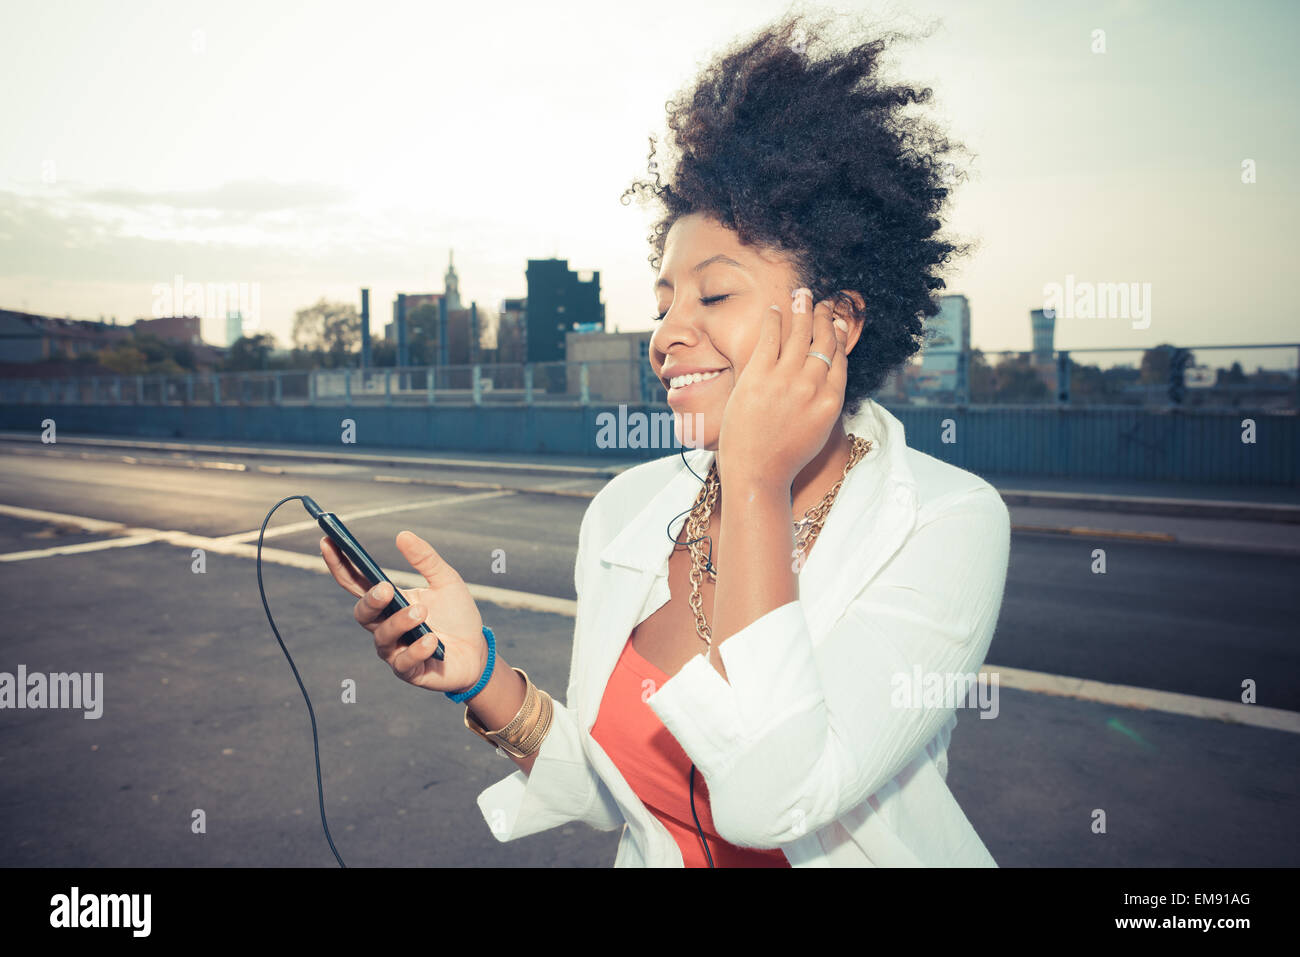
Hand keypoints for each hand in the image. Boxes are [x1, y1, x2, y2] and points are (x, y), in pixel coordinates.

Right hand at [320, 530, 486, 694]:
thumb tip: (402, 535)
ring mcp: (394, 650)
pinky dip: (417, 649)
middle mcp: (384, 626)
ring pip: (382, 637)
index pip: (356, 583)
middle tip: (386, 588)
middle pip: (362, 613)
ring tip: (421, 612)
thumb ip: (425, 559)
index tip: (328, 541)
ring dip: (400, 622)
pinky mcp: (409, 671)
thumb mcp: (446, 581)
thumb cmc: (457, 615)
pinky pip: (404, 662)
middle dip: (371, 600)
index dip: (339, 564)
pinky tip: (432, 640)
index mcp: (388, 602)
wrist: (477, 650)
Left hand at [718, 288, 849, 489]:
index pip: (839, 357)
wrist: (758, 473)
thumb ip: (823, 400)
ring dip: (802, 310)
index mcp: (831, 400)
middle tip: (820, 301)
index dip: (837, 335)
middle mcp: (813, 386)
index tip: (835, 322)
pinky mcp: (759, 376)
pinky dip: (774, 320)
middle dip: (823, 316)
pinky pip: (770, 338)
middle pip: (823, 340)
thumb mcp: (817, 429)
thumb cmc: (785, 456)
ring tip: (802, 295)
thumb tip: (825, 377)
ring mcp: (786, 379)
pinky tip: (775, 310)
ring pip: (799, 334)